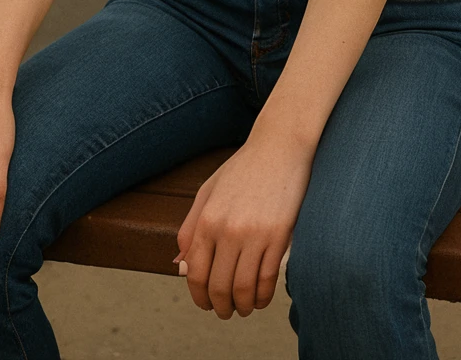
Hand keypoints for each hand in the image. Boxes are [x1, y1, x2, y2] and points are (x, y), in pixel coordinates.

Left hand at [173, 132, 315, 318]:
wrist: (279, 147)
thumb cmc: (243, 169)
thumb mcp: (208, 192)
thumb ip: (190, 228)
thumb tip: (181, 266)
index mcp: (207, 219)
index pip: (196, 274)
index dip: (199, 297)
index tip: (206, 304)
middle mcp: (227, 230)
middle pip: (219, 287)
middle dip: (220, 308)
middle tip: (225, 312)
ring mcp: (255, 234)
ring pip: (243, 289)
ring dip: (243, 307)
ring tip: (244, 308)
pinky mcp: (279, 236)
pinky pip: (267, 279)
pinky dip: (263, 297)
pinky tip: (262, 298)